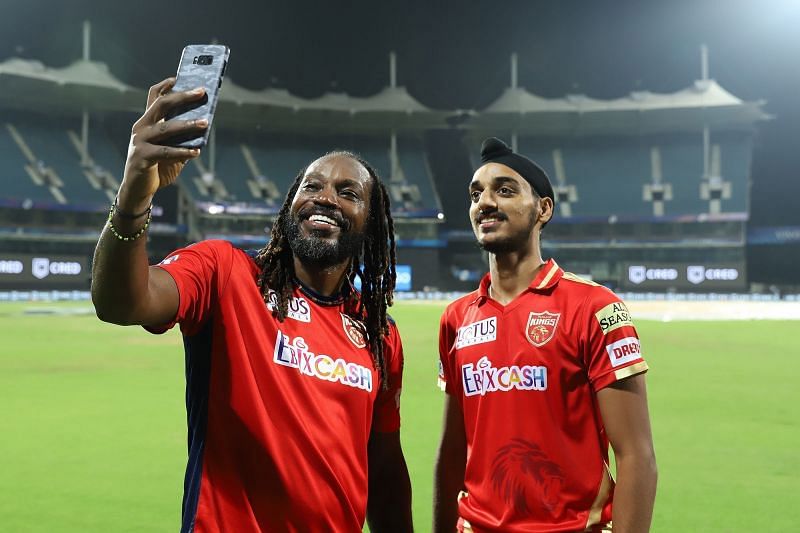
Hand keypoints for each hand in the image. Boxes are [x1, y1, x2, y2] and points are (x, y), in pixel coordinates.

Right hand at [118, 77, 206, 208]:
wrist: (138, 190)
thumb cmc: (158, 167)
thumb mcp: (172, 149)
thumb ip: (183, 137)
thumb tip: (204, 124)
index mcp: (147, 122)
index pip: (154, 96)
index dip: (166, 85)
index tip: (180, 76)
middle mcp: (141, 127)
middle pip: (162, 105)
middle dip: (183, 97)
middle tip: (201, 92)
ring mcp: (139, 141)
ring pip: (165, 128)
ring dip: (187, 124)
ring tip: (204, 123)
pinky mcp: (141, 157)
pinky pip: (166, 152)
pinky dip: (182, 151)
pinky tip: (196, 152)